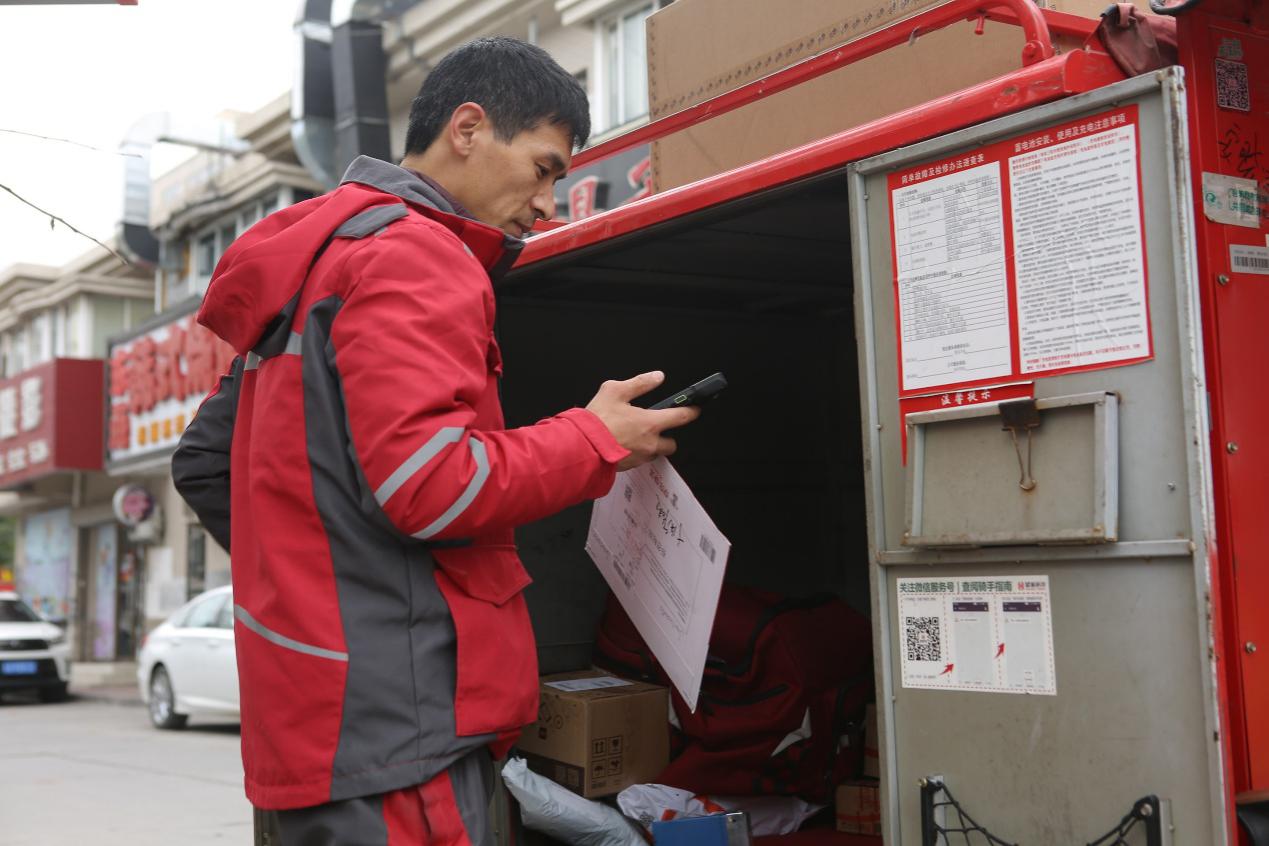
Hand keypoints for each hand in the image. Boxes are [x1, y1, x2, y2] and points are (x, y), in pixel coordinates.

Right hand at [585, 372, 701, 470]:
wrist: (580, 447)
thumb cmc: (596, 421)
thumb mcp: (615, 391)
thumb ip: (639, 383)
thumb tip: (656, 377)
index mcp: (650, 423)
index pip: (681, 417)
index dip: (691, 412)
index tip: (694, 409)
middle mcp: (650, 443)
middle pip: (672, 444)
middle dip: (668, 437)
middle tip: (657, 428)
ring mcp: (640, 457)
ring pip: (655, 453)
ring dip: (651, 446)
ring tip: (636, 436)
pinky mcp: (629, 467)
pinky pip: (639, 460)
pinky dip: (636, 453)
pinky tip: (623, 445)